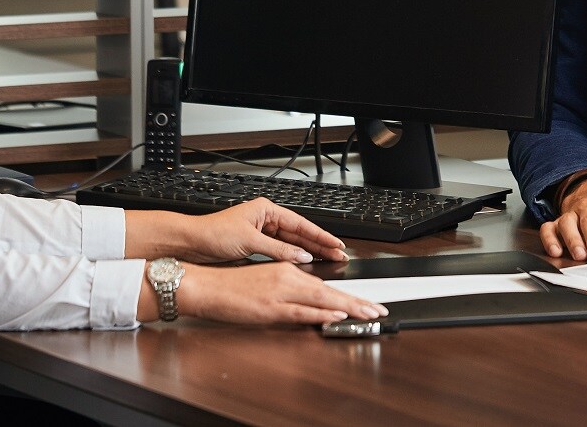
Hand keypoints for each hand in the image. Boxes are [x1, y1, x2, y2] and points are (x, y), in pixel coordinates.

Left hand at [172, 199, 348, 264]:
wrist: (191, 243)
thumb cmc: (214, 234)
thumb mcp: (250, 242)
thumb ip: (279, 249)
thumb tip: (302, 256)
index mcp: (266, 209)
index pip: (300, 224)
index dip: (320, 235)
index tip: (336, 243)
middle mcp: (266, 218)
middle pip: (299, 233)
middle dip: (319, 244)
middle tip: (338, 254)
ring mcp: (262, 231)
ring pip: (292, 242)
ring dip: (309, 252)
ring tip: (328, 259)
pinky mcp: (256, 244)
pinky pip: (281, 250)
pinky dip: (293, 257)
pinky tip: (304, 264)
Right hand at [177, 262, 383, 325]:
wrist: (207, 286)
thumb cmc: (233, 287)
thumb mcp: (267, 283)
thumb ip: (290, 291)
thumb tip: (311, 303)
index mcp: (288, 271)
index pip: (326, 285)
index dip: (349, 295)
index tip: (367, 302)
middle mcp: (288, 278)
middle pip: (330, 292)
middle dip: (357, 302)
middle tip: (378, 309)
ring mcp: (280, 293)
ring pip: (322, 300)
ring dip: (348, 307)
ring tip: (368, 314)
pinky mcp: (270, 308)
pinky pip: (301, 312)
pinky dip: (320, 314)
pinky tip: (335, 316)